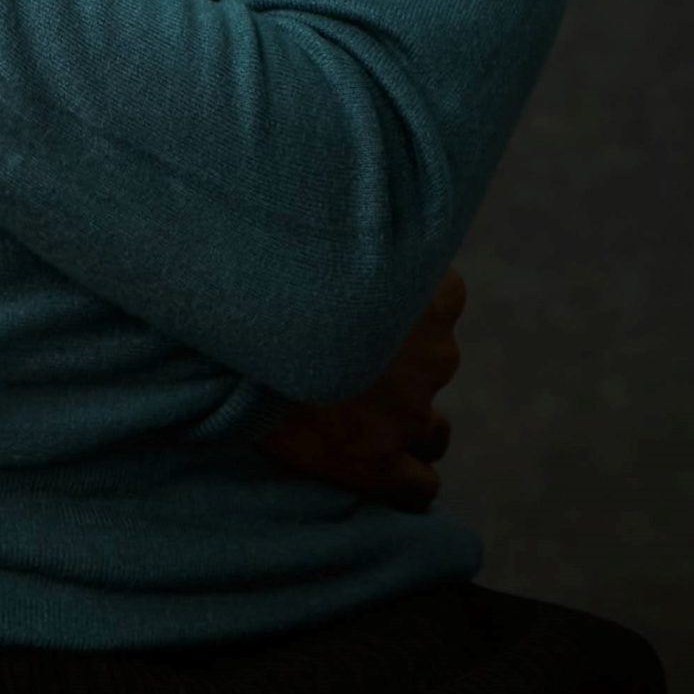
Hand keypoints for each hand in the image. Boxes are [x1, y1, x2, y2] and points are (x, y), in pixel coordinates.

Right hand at [256, 266, 463, 510]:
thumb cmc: (273, 290)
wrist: (244, 354)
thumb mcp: (318, 249)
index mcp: (423, 299)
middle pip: (438, 361)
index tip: (383, 303)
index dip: (416, 302)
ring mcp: (409, 415)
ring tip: (366, 421)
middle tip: (356, 361)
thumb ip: (350, 248)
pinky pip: (420, 486)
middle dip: (407, 367)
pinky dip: (405, 481)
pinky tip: (377, 470)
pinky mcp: (382, 465)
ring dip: (410, 425)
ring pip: (436, 430)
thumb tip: (344, 207)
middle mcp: (430, 357)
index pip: (448, 293)